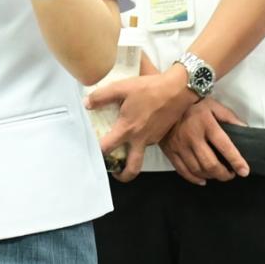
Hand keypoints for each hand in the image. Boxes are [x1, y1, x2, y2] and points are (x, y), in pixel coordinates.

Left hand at [85, 65, 195, 181]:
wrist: (178, 90)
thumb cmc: (148, 88)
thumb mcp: (121, 88)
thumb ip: (101, 96)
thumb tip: (86, 104)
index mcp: (127, 129)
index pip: (108, 148)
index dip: (98, 151)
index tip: (94, 150)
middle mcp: (140, 139)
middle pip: (133, 168)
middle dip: (123, 176)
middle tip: (116, 173)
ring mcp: (152, 139)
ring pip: (141, 154)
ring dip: (132, 155)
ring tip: (124, 145)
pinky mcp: (161, 135)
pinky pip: (149, 143)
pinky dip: (142, 141)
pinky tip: (139, 129)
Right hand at [159, 99, 249, 184]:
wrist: (164, 102)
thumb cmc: (192, 104)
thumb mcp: (213, 105)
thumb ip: (229, 117)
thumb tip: (244, 130)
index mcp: (206, 123)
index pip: (224, 146)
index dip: (236, 161)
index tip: (244, 171)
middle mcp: (192, 136)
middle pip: (210, 164)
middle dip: (224, 174)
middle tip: (231, 174)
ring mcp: (179, 145)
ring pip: (197, 170)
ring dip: (211, 176)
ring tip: (218, 174)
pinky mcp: (170, 150)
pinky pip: (182, 170)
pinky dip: (194, 179)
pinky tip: (202, 179)